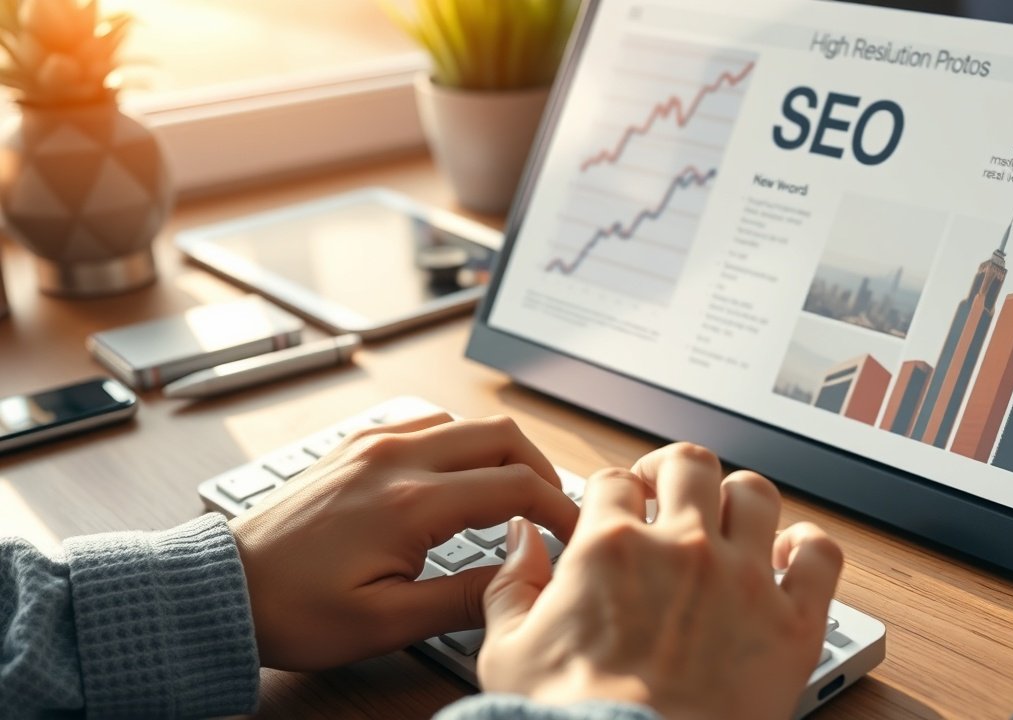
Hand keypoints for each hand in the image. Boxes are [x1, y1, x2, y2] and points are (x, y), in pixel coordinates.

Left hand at [228, 413, 578, 670]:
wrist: (221, 588)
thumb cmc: (292, 610)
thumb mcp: (385, 622)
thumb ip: (462, 598)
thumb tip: (519, 579)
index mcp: (410, 502)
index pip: (516, 485)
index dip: (560, 507)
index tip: (574, 531)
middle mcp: (395, 458)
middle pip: (501, 435)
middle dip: (542, 468)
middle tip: (552, 508)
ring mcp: (373, 445)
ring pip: (466, 423)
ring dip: (502, 452)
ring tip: (513, 495)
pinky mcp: (355, 446)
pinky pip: (427, 425)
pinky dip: (461, 444)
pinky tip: (460, 479)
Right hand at [479, 443, 842, 719]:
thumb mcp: (508, 652)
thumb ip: (512, 585)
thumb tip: (522, 540)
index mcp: (612, 548)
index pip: (613, 481)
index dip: (611, 492)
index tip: (615, 510)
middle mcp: (683, 549)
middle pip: (689, 465)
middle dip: (672, 471)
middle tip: (665, 493)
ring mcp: (744, 580)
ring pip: (756, 494)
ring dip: (739, 498)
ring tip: (727, 517)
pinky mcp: (793, 621)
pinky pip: (820, 555)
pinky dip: (809, 546)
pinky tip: (791, 553)